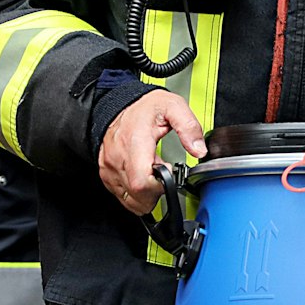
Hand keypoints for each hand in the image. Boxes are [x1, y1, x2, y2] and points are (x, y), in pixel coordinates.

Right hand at [98, 90, 204, 214]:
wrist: (118, 104)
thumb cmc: (143, 107)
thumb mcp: (173, 107)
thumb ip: (189, 127)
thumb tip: (199, 150)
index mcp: (135, 143)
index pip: (142, 182)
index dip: (160, 186)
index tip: (168, 172)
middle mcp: (118, 158)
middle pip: (137, 195)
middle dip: (157, 193)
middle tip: (164, 174)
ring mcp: (109, 168)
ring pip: (128, 199)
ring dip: (146, 196)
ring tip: (153, 175)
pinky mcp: (105, 174)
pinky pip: (120, 196)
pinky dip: (135, 195)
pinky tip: (143, 179)